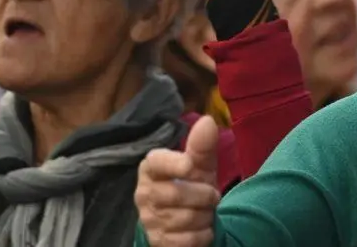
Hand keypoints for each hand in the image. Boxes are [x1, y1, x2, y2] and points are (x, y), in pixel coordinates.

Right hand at [136, 115, 220, 246]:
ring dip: (205, 216)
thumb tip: (207, 121)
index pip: (155, 162)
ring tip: (204, 212)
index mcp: (152, 169)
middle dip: (204, 196)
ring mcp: (149, 220)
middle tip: (211, 196)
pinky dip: (202, 235)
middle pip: (176, 194)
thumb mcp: (200, 167)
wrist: (189, 223)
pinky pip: (187, 240)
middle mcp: (144, 194)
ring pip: (185, 218)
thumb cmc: (192, 187)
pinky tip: (199, 229)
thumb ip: (202, 147)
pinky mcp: (158, 242)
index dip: (172, 164)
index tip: (189, 166)